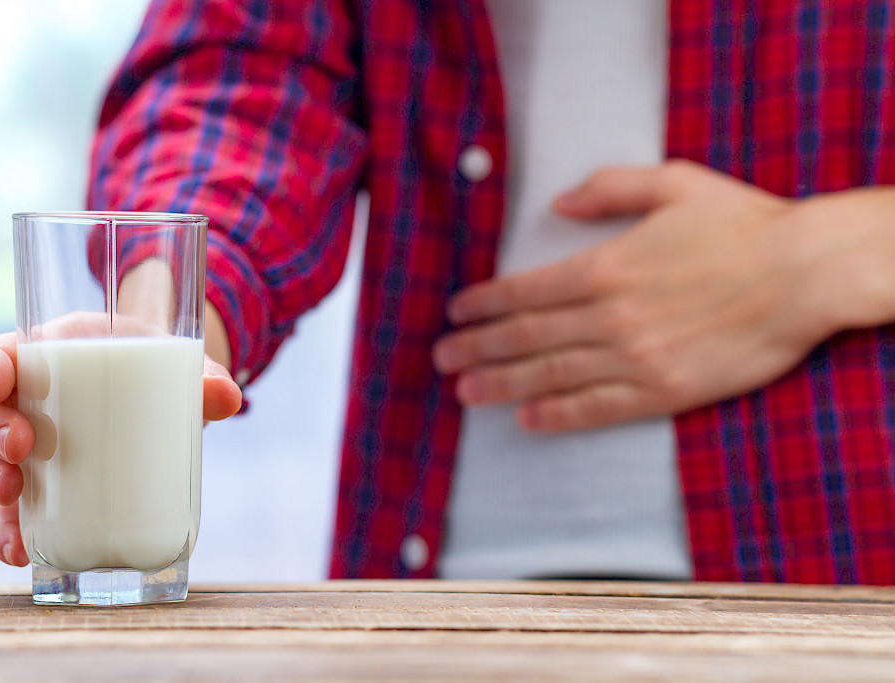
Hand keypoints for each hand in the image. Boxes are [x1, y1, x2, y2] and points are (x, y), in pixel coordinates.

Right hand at [0, 310, 240, 565]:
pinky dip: (1, 531)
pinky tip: (18, 548)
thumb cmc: (158, 375)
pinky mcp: (33, 492)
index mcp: (53, 355)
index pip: (2, 353)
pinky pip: (0, 512)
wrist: (164, 403)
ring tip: (12, 493)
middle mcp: (25, 400)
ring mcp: (22, 449)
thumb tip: (228, 396)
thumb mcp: (181, 370)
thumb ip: (206, 380)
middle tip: (21, 446)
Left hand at [433, 160, 888, 431]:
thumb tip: (557, 201)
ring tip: (464, 391)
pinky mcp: (664, 391)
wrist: (805, 274)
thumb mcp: (673, 182)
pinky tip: (527, 419)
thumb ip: (608, 188)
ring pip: (551, 375)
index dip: (484, 305)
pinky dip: (558, 416)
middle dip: (477, 348)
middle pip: (525, 337)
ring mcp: (635, 358)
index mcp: (606, 265)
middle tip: (441, 358)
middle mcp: (610, 316)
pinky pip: (598, 408)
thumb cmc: (741, 224)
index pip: (525, 291)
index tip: (455, 314)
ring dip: (501, 384)